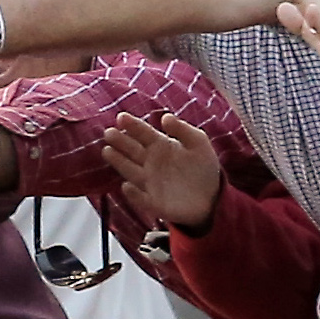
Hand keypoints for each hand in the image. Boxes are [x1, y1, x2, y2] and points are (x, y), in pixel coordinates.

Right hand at [101, 111, 223, 227]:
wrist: (211, 198)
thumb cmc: (204, 168)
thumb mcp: (199, 143)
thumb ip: (183, 129)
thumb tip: (165, 116)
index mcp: (162, 146)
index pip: (144, 133)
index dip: (132, 125)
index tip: (121, 117)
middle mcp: (151, 162)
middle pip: (132, 150)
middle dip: (120, 141)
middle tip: (108, 132)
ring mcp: (150, 182)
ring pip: (130, 170)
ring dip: (119, 162)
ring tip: (107, 150)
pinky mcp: (153, 201)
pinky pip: (140, 197)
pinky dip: (133, 193)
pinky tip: (126, 186)